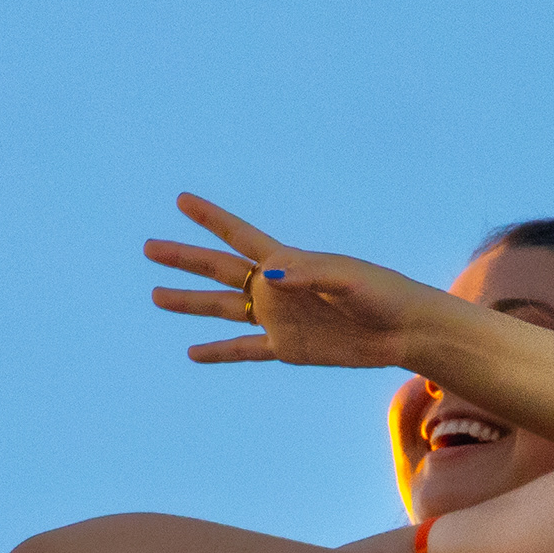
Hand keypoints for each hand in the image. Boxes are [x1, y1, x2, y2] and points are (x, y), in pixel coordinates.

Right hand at [147, 193, 444, 370]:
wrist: (405, 330)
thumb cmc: (383, 296)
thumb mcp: (348, 280)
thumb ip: (308, 275)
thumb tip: (268, 276)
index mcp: (288, 262)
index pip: (239, 237)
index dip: (210, 218)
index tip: (181, 200)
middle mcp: (277, 288)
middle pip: (220, 270)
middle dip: (184, 259)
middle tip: (148, 248)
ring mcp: (279, 318)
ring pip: (223, 310)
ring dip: (190, 304)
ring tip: (156, 295)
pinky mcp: (288, 348)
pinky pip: (244, 350)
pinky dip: (218, 352)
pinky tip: (193, 353)